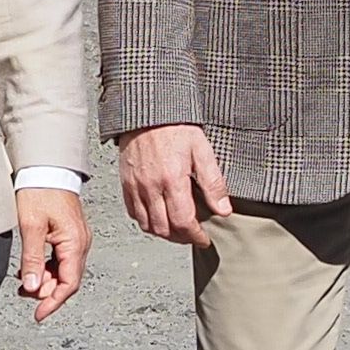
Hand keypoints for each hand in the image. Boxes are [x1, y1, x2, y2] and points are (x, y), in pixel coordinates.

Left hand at [12, 188, 91, 318]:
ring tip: (23, 280)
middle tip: (23, 291)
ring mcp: (77, 238)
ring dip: (44, 280)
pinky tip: (31, 267)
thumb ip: (32, 259)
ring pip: (63, 271)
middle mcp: (80, 243)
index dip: (53, 302)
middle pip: (66, 280)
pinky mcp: (70, 234)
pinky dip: (46, 268)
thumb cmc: (40, 191)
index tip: (38, 314)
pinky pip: (61, 260)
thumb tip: (32, 287)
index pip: (68, 284)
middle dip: (45, 291)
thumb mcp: (30, 226)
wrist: (46, 167)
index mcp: (75, 242)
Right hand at [120, 123, 231, 248]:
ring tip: (177, 229)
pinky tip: (158, 216)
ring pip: (147, 225)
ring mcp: (136, 186)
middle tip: (193, 236)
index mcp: (172, 179)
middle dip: (181, 238)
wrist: (147, 110)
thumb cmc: (176, 126)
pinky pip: (133, 213)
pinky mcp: (126, 183)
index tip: (204, 238)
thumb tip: (224, 209)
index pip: (183, 222)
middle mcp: (151, 186)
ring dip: (163, 233)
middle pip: (164, 229)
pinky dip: (146, 221)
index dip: (195, 236)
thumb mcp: (202, 150)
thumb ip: (213, 183)